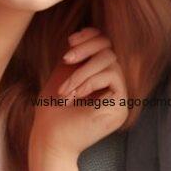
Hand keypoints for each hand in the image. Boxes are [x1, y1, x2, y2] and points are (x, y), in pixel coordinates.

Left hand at [30, 27, 127, 164]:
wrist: (50, 140)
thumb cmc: (52, 110)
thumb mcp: (64, 74)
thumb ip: (77, 55)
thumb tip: (88, 30)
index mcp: (103, 79)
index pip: (106, 46)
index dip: (90, 37)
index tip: (69, 42)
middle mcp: (115, 88)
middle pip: (110, 50)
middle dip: (85, 50)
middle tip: (65, 60)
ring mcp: (120, 98)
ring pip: (110, 62)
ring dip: (82, 71)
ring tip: (65, 89)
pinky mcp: (121, 106)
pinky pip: (112, 77)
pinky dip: (89, 81)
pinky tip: (75, 95)